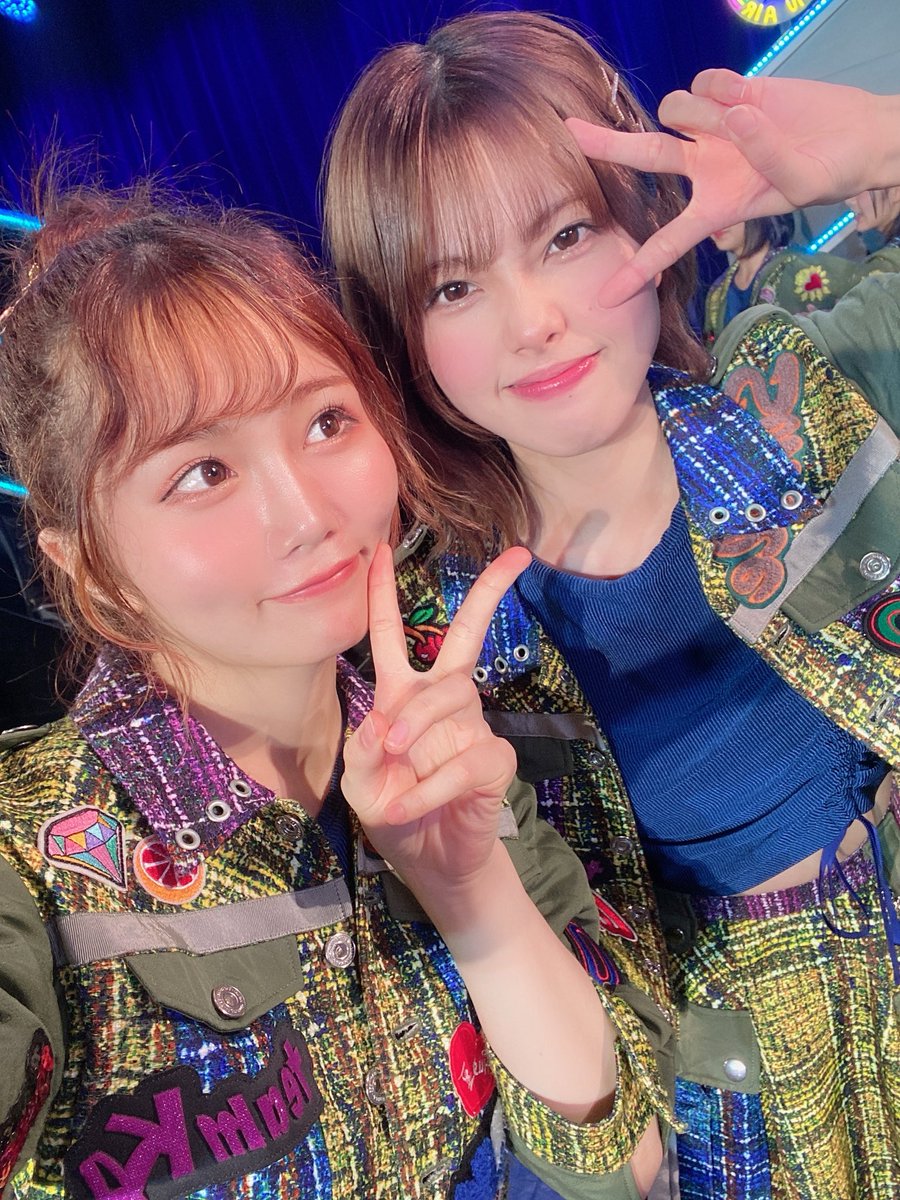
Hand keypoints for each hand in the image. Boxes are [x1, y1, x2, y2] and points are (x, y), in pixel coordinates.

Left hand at [342, 542, 530, 896]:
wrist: (431, 863)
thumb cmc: (394, 812)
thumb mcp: (361, 784)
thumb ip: (362, 750)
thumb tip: (383, 720)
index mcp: (402, 696)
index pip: (391, 637)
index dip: (382, 594)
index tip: (380, 549)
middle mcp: (440, 701)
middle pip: (465, 637)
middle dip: (487, 594)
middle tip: (516, 557)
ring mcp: (471, 727)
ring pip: (453, 694)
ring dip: (417, 725)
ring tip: (396, 758)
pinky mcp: (493, 760)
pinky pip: (466, 758)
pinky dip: (431, 785)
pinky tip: (412, 806)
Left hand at [566, 71, 893, 303]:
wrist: (853, 136)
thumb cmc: (827, 172)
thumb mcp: (798, 185)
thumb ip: (764, 156)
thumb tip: (734, 117)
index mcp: (714, 207)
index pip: (667, 244)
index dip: (638, 272)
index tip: (606, 299)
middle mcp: (703, 167)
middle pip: (643, 155)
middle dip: (606, 145)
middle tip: (570, 130)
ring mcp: (710, 129)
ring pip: (676, 108)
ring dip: (705, 111)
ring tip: (745, 119)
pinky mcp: (726, 92)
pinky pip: (706, 81)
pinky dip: (725, 86)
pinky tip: (749, 96)